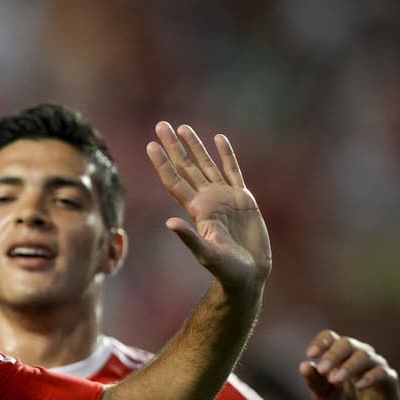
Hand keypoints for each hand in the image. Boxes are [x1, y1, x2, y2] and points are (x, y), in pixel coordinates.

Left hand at [147, 123, 270, 292]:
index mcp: (196, 210)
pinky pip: (234, 171)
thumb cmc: (226, 270)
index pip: (174, 181)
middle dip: (173, 147)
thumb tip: (169, 223)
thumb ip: (190, 238)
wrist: (249, 274)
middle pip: (186, 167)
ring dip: (195, 146)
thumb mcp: (206, 254)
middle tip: (160, 125)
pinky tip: (219, 139)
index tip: (150, 145)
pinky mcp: (243, 198)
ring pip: (206, 165)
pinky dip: (226, 154)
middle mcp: (207, 199)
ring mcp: (224, 197)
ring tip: (183, 128)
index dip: (162, 163)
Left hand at [301, 330, 399, 399]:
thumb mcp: (324, 397)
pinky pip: (381, 372)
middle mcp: (357, 354)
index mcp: (338, 355)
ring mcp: (375, 365)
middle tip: (322, 370)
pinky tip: (359, 386)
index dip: (320, 342)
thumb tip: (303, 365)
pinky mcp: (389, 379)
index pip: (330, 337)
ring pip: (364, 355)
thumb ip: (314, 382)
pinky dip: (370, 377)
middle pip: (346, 343)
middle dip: (332, 355)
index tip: (310, 355)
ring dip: (349, 366)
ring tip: (336, 380)